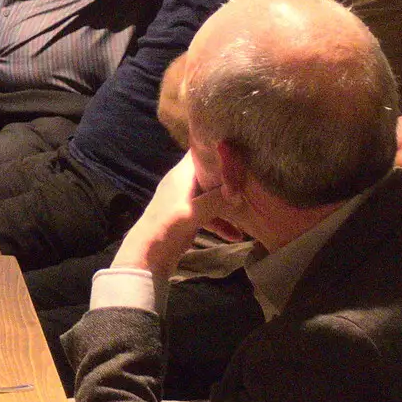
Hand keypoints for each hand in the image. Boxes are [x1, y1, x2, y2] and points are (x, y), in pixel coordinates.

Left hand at [112, 153, 242, 277]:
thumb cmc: (166, 227)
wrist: (147, 257)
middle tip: (255, 177)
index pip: (199, 150)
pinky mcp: (188, 218)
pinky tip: (237, 236)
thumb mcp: (193, 212)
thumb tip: (241, 188)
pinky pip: (209, 214)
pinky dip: (222, 223)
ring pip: (212, 195)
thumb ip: (217, 198)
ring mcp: (186, 201)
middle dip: (230, 176)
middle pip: (210, 173)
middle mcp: (183, 183)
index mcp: (181, 175)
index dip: (217, 146)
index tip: (241, 144)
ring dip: (228, 203)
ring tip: (251, 209)